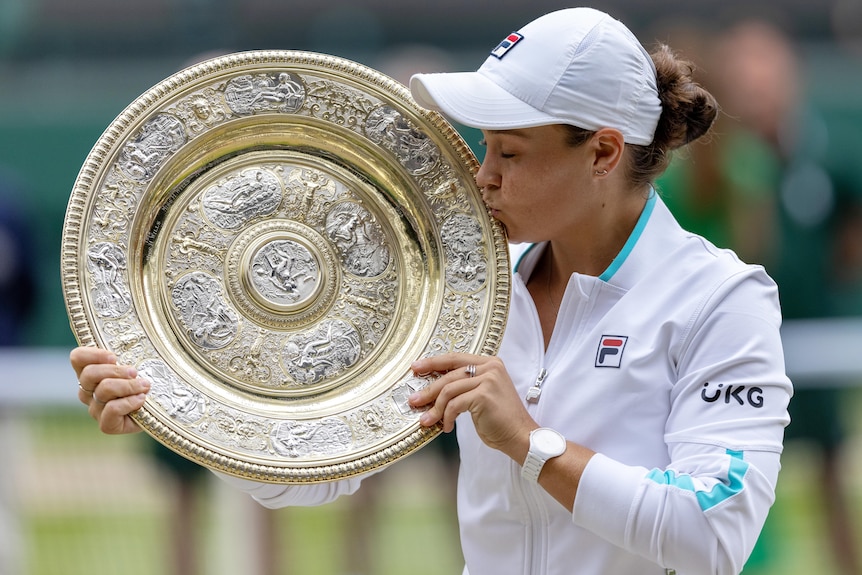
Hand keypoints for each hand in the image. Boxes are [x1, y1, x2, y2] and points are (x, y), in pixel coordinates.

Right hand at [70, 346, 149, 434]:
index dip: (92, 354)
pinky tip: (141, 399)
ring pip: (103, 390)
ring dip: (128, 386)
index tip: (114, 356)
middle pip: (89, 374)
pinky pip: (111, 410)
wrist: (162, 410)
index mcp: (91, 373)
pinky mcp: (106, 425)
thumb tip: (133, 340)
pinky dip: (129, 402)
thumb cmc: (147, 383)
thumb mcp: (139, 364)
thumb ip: (129, 354)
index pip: (77, 358)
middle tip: (135, 372)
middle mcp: (89, 391)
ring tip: (145, 386)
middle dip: (115, 370)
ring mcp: (96, 409)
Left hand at [408, 354, 536, 460]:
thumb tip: (434, 389)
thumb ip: (464, 386)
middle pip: (449, 374)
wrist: (520, 436)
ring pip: (449, 390)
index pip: (455, 358)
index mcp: (490, 363)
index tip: (416, 368)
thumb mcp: (481, 396)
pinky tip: (447, 427)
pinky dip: (447, 417)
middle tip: (414, 400)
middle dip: (428, 389)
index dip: (433, 362)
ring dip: (435, 408)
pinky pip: (455, 405)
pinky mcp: (484, 395)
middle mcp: (490, 367)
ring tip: (427, 420)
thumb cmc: (500, 420)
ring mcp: (488, 379)